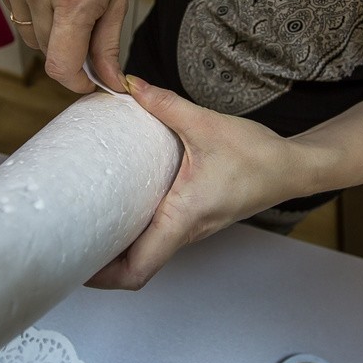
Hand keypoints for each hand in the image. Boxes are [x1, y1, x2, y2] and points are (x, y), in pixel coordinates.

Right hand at [0, 0, 129, 92]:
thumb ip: (107, 45)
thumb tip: (109, 82)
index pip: (61, 65)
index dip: (74, 81)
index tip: (86, 80)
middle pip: (47, 51)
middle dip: (67, 49)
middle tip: (84, 26)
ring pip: (29, 34)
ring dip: (48, 31)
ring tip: (64, 0)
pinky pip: (13, 12)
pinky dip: (31, 10)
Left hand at [86, 76, 310, 289]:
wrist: (293, 167)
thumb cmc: (258, 156)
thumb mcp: (207, 125)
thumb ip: (165, 104)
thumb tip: (131, 85)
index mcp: (183, 218)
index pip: (138, 270)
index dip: (102, 277)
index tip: (74, 265)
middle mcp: (186, 231)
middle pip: (137, 266)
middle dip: (101, 263)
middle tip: (69, 241)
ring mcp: (192, 227)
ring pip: (148, 251)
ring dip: (118, 245)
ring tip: (87, 222)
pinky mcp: (197, 216)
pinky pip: (160, 234)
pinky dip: (136, 229)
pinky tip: (124, 202)